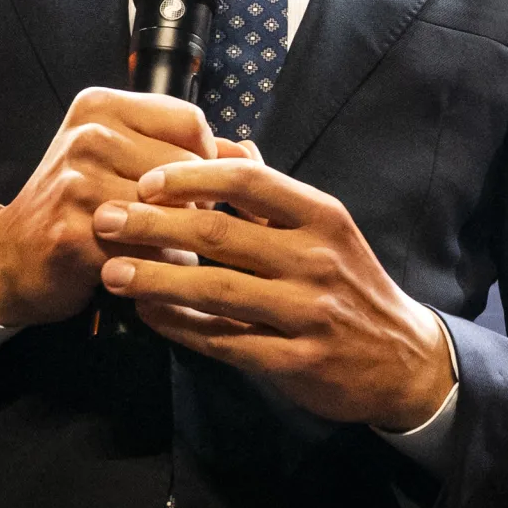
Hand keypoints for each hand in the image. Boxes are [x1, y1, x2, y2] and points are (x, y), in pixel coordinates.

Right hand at [0, 87, 216, 326]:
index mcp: (101, 106)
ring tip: (162, 246)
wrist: (12, 257)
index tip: (193, 185)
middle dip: (196, 203)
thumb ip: (184, 151)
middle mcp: (88, 136)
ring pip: (174, 211)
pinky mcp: (75, 232)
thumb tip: (250, 154)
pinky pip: (151, 251)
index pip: (192, 122)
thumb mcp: (121, 159)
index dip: (206, 160)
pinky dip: (160, 267)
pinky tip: (145, 268)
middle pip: (189, 167)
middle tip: (175, 223)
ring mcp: (77, 183)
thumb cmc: (78, 205)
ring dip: (180, 240)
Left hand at [92, 152, 458, 429]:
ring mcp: (308, 312)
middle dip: (153, 225)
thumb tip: (229, 146)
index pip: (247, 182)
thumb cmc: (350, 284)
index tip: (145, 180)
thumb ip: (273, 193)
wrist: (402, 358)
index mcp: (321, 217)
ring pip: (216, 291)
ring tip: (112, 271)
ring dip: (156, 279)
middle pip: (220, 235)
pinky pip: (226, 342)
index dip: (190, 177)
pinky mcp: (297, 361)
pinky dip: (181, 328)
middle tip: (105, 219)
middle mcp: (317, 259)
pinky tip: (149, 316)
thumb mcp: (325, 228)